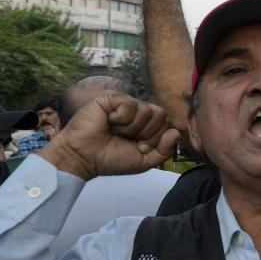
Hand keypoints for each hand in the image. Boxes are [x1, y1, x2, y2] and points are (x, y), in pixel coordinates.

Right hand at [38, 94, 179, 180]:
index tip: (140, 148)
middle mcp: (138, 112)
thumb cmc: (111, 159)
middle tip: (128, 139)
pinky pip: (130, 104)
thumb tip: (176, 133)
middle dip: (146, 133)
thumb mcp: (145, 161)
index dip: (156, 138)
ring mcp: (125, 104)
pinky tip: (109, 122)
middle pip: (161, 115)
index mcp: (147, 125)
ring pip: (147, 110)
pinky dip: (122, 118)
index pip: (167, 124)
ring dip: (132, 128)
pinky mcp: (111, 98)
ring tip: (116, 131)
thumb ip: (165, 150)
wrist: (84, 159)